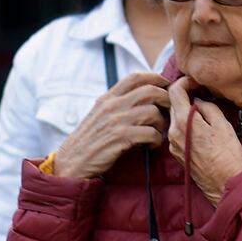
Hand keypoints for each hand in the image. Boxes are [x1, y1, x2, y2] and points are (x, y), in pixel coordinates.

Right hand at [52, 73, 169, 178]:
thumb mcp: (100, 116)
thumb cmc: (90, 141)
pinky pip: (151, 133)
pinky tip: (151, 145)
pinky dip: (156, 140)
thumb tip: (145, 98)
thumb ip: (118, 105)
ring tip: (156, 133)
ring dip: (161, 124)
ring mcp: (116, 120)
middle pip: (150, 91)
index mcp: (107, 98)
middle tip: (170, 111)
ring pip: (153, 112)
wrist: (71, 163)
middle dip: (166, 99)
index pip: (135, 77)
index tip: (167, 84)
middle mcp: (112, 105)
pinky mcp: (120, 137)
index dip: (156, 77)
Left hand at [167, 77, 241, 204]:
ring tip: (201, 109)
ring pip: (174, 118)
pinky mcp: (176, 153)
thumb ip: (207, 107)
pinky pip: (176, 131)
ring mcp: (172, 144)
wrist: (224, 183)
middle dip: (184, 95)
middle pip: (172, 104)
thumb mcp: (222, 124)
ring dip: (184, 110)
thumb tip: (198, 101)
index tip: (195, 82)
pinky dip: (184, 124)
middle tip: (200, 92)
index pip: (174, 91)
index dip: (184, 82)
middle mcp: (172, 132)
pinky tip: (199, 126)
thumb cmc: (227, 154)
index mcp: (183, 121)